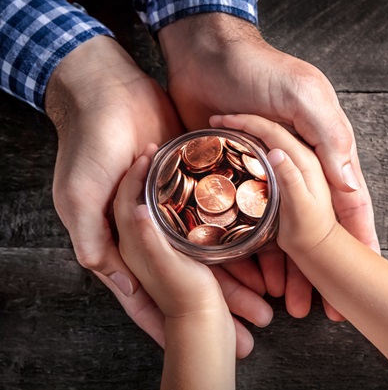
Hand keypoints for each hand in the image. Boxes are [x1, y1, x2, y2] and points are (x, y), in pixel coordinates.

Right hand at [46, 36, 269, 356]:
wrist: (106, 89)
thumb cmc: (90, 141)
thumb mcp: (79, 194)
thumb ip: (93, 238)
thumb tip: (115, 281)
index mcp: (128, 240)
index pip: (159, 291)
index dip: (187, 316)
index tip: (226, 332)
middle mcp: (156, 230)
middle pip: (197, 274)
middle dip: (228, 298)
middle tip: (262, 318)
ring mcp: (176, 207)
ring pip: (215, 249)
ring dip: (241, 272)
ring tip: (273, 293)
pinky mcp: (193, 182)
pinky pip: (223, 213)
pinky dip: (242, 229)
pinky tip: (267, 245)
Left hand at [159, 13, 379, 318]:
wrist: (205, 54)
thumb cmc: (262, 70)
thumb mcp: (306, 99)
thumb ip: (331, 142)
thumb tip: (352, 190)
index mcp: (325, 156)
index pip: (349, 209)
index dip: (359, 245)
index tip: (364, 283)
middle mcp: (300, 173)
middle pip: (316, 231)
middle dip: (318, 270)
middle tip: (314, 308)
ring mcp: (265, 180)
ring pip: (280, 235)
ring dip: (284, 269)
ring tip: (280, 302)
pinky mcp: (232, 181)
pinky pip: (242, 224)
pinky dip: (247, 250)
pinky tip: (247, 275)